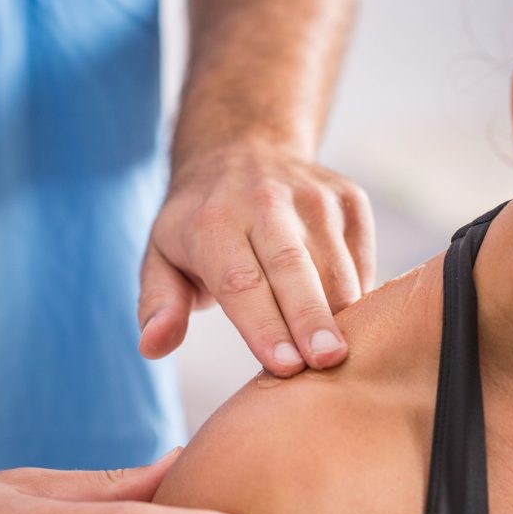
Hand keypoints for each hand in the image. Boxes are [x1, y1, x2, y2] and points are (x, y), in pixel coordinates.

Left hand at [137, 142, 375, 375]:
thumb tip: (152, 346)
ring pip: (335, 265)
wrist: (244, 147)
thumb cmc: (200, 224)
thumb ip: (159, 304)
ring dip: (341, 314)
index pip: (240, 281)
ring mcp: (313, 197)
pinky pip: (360, 257)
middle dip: (311, 318)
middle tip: (328, 361)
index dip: (263, 325)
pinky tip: (347, 322)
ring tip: (344, 356)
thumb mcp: (162, 256)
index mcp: (212, 222)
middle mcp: (265, 202)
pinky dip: (359, 293)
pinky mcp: (348, 199)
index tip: (284, 366)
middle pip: (293, 268)